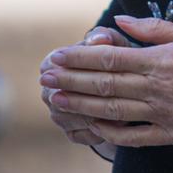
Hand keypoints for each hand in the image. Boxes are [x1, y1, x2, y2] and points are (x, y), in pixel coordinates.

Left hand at [38, 14, 172, 147]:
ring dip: (80, 106)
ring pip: (112, 112)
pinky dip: (109, 132)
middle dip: (70, 81)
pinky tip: (89, 126)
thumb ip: (152, 29)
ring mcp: (164, 114)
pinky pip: (133, 137)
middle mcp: (158, 88)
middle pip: (103, 86)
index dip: (78, 60)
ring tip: (55, 101)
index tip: (56, 57)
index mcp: (161, 60)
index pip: (109, 60)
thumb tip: (118, 22)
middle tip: (44, 78)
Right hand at [39, 25, 131, 149]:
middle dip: (91, 96)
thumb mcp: (112, 43)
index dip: (81, 71)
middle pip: (64, 97)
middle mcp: (49, 91)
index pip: (57, 69)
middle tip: (118, 95)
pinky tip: (120, 123)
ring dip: (98, 115)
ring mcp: (58, 115)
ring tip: (124, 109)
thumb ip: (106, 37)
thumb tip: (101, 38)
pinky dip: (101, 130)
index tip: (107, 70)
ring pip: (74, 118)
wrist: (121, 86)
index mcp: (51, 64)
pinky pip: (83, 135)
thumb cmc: (114, 58)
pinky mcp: (71, 133)